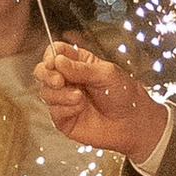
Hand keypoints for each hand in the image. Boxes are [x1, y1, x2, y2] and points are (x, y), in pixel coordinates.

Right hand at [36, 38, 166, 154]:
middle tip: (59, 80)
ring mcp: (64, 99)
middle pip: (42, 71)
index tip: (53, 61)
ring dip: (60, 94)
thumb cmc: (125, 95)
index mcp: (78, 64)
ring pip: (45, 92)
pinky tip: (80, 108)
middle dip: (47, 75)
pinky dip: (65, 108)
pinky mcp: (64, 118)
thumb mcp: (106, 74)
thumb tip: (57, 61)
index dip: (50, 55)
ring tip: (79, 97)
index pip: (55, 52)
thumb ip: (80, 68)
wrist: (133, 122)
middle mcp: (68, 80)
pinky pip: (53, 111)